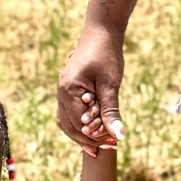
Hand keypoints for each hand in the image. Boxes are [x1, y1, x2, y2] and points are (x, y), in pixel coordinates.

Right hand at [57, 25, 124, 155]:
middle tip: (108, 148)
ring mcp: (63, 91)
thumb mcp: (110, 85)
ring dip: (83, 134)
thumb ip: (111, 111)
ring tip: (101, 143)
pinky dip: (81, 123)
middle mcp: (61, 93)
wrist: (101, 32)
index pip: (79, 125)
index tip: (113, 144)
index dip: (96, 137)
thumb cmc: (107, 55)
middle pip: (69, 127)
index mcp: (69, 91)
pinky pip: (70, 112)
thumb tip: (119, 136)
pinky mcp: (68, 88)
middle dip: (88, 140)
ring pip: (67, 121)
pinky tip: (95, 128)